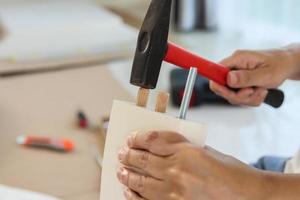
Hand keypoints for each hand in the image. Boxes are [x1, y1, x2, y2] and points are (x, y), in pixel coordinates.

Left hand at [117, 131, 265, 199]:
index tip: (131, 138)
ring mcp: (175, 192)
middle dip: (127, 155)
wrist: (247, 195)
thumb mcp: (206, 151)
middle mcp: (178, 171)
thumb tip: (159, 147)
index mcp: (187, 152)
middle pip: (143, 160)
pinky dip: (134, 195)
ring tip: (120, 170)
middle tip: (121, 153)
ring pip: (141, 181)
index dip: (137, 138)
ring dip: (127, 174)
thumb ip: (182, 148)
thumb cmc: (231, 171)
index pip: (152, 141)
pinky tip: (128, 189)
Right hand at [210, 49, 296, 105]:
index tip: (227, 92)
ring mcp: (236, 76)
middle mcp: (234, 67)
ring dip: (247, 98)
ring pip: (231, 95)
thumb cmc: (279, 65)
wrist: (287, 65)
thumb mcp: (265, 74)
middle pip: (222, 88)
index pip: (215, 72)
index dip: (218, 84)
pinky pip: (239, 97)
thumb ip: (246, 77)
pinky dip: (250, 98)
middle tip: (252, 91)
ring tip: (260, 90)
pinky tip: (259, 91)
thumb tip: (229, 78)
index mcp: (237, 59)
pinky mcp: (240, 83)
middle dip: (238, 95)